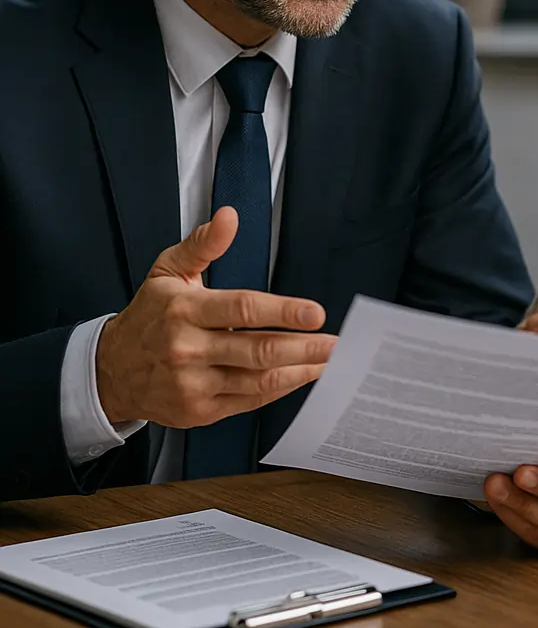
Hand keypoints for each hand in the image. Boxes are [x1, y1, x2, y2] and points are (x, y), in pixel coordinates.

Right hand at [96, 207, 336, 427]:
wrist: (110, 371)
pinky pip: (249, 400)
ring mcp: (193, 384)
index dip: (283, 311)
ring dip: (300, 370)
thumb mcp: (168, 270)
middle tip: (336, 342)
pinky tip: (301, 376)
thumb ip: (203, 244)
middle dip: (304, 347)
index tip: (315, 313)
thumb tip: (230, 216)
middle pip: (257, 349)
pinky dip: (280, 389)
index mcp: (185, 310)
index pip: (242, 309)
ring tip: (329, 361)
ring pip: (258, 379)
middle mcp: (188, 349)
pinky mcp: (199, 411)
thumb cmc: (149, 315)